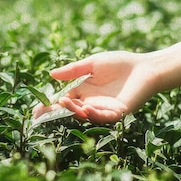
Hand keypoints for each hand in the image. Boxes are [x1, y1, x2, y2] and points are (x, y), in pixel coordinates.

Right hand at [32, 50, 156, 123]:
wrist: (145, 67)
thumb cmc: (120, 63)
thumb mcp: (92, 64)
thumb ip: (73, 71)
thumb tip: (51, 74)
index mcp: (83, 91)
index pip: (62, 100)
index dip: (49, 106)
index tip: (36, 110)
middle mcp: (91, 102)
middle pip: (70, 110)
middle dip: (56, 113)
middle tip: (43, 114)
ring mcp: (103, 109)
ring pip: (84, 115)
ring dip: (74, 111)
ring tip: (65, 103)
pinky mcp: (117, 113)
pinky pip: (104, 117)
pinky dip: (94, 115)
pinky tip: (86, 108)